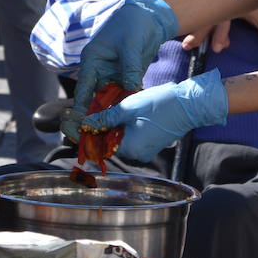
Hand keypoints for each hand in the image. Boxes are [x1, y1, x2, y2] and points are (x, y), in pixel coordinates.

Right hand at [62, 0, 177, 140]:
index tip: (78, 128)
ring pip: (109, 100)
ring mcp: (112, 75)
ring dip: (113, 115)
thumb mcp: (131, 47)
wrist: (149, 16)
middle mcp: (99, 71)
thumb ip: (130, 70)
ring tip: (114, 134)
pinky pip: (124, 96)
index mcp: (92, 61)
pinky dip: (126, 107)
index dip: (79, 111)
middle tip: (97, 139)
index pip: (82, 90)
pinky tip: (129, 121)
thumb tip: (131, 93)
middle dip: (95, 119)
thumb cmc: (133, 25)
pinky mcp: (126, 77)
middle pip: (94, 99)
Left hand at [85, 69, 227, 162]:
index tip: (68, 123)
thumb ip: (105, 119)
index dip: (82, 133)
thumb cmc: (159, 104)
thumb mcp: (127, 108)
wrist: (189, 105)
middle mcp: (136, 153)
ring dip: (105, 126)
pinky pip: (128, 136)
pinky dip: (118, 126)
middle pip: (106, 143)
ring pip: (116, 138)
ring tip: (91, 113)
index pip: (98, 145)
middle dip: (92, 129)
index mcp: (129, 148)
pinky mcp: (149, 142)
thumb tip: (85, 125)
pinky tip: (111, 114)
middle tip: (76, 115)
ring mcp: (144, 149)